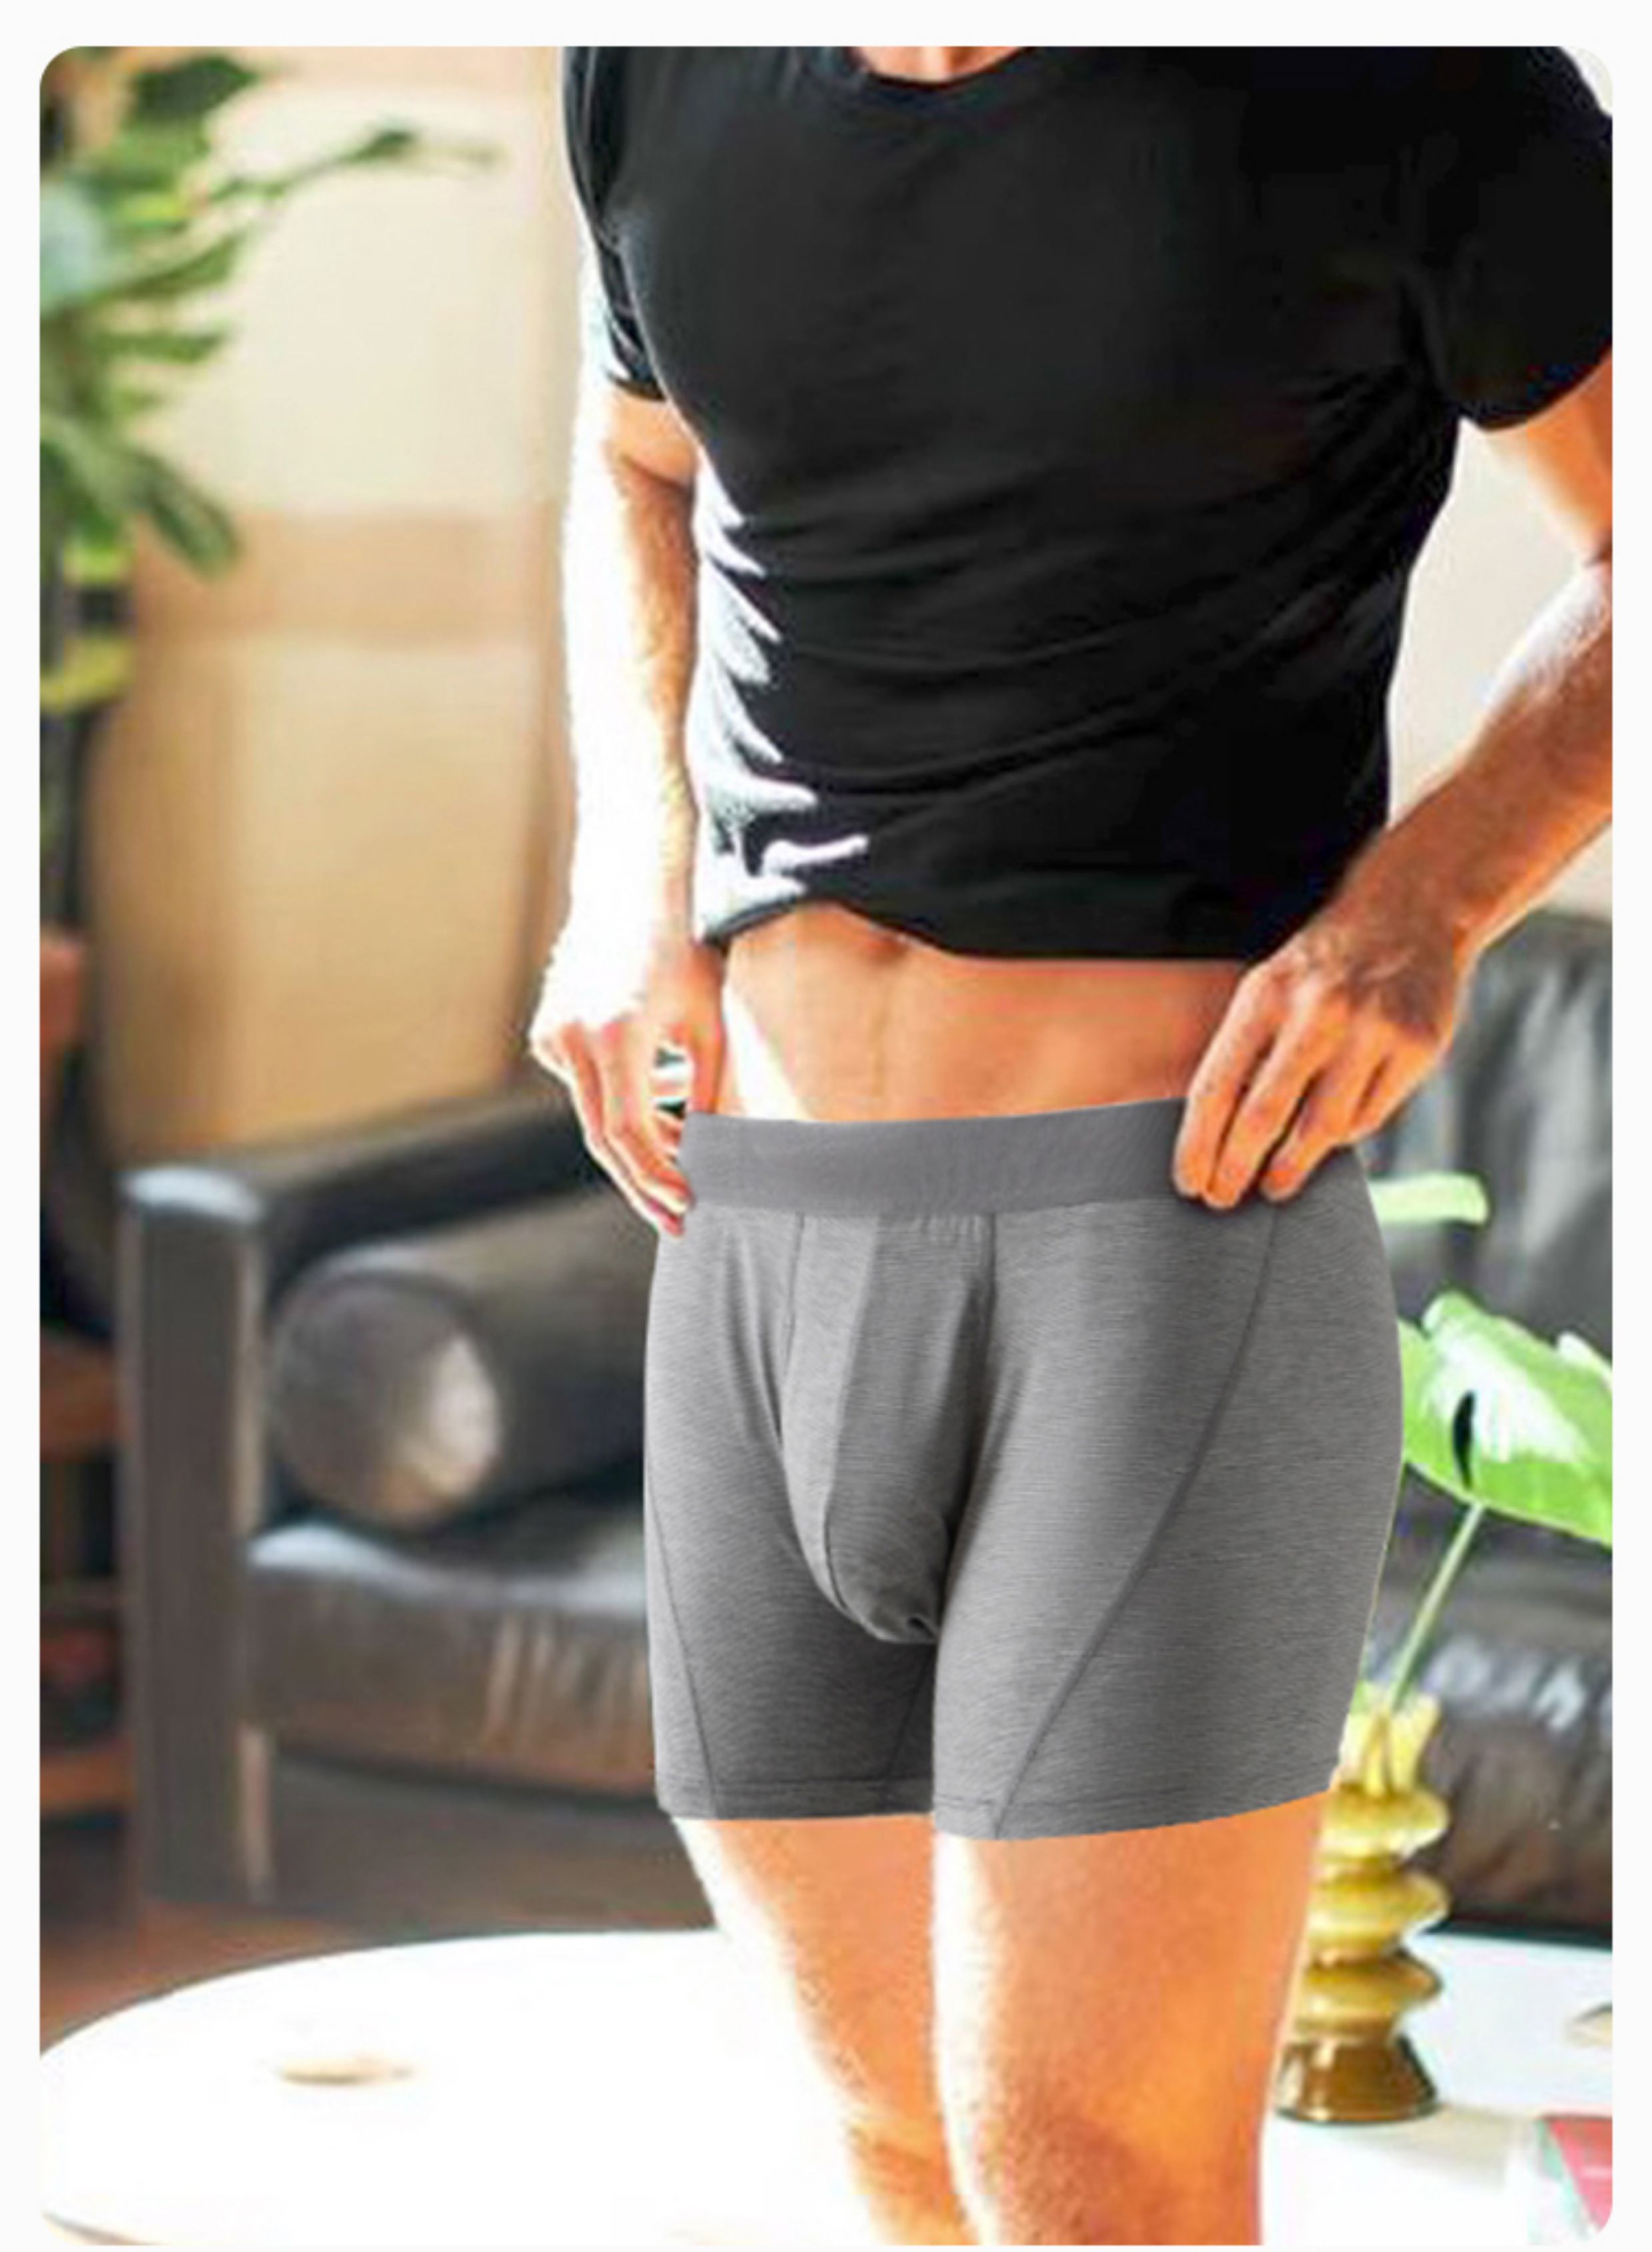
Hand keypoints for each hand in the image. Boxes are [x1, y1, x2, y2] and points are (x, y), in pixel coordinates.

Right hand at [527, 907, 726, 1238]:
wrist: (628, 898)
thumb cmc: (681, 956)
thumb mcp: (709, 1025)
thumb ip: (707, 1091)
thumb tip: (705, 1153)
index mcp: (615, 1035)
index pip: (630, 1132)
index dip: (657, 1176)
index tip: (687, 1204)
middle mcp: (572, 1040)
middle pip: (604, 1139)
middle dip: (643, 1182)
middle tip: (676, 1218)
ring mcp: (552, 1038)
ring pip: (596, 1115)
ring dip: (641, 1137)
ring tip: (687, 1151)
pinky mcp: (547, 1035)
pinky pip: (588, 1088)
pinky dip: (624, 1100)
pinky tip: (663, 1090)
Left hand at [1172, 893, 1469, 1207]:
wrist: (1410, 913)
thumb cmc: (1324, 965)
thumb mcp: (1271, 988)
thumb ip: (1246, 1051)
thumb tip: (1216, 1135)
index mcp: (1266, 996)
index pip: (1216, 1087)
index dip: (1197, 1145)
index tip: (1189, 1181)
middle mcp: (1318, 1013)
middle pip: (1263, 1117)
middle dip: (1236, 1169)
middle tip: (1222, 1198)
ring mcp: (1372, 1031)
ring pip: (1321, 1130)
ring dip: (1290, 1169)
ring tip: (1273, 1186)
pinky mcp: (1416, 1049)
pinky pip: (1367, 1118)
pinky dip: (1341, 1139)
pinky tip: (1326, 1143)